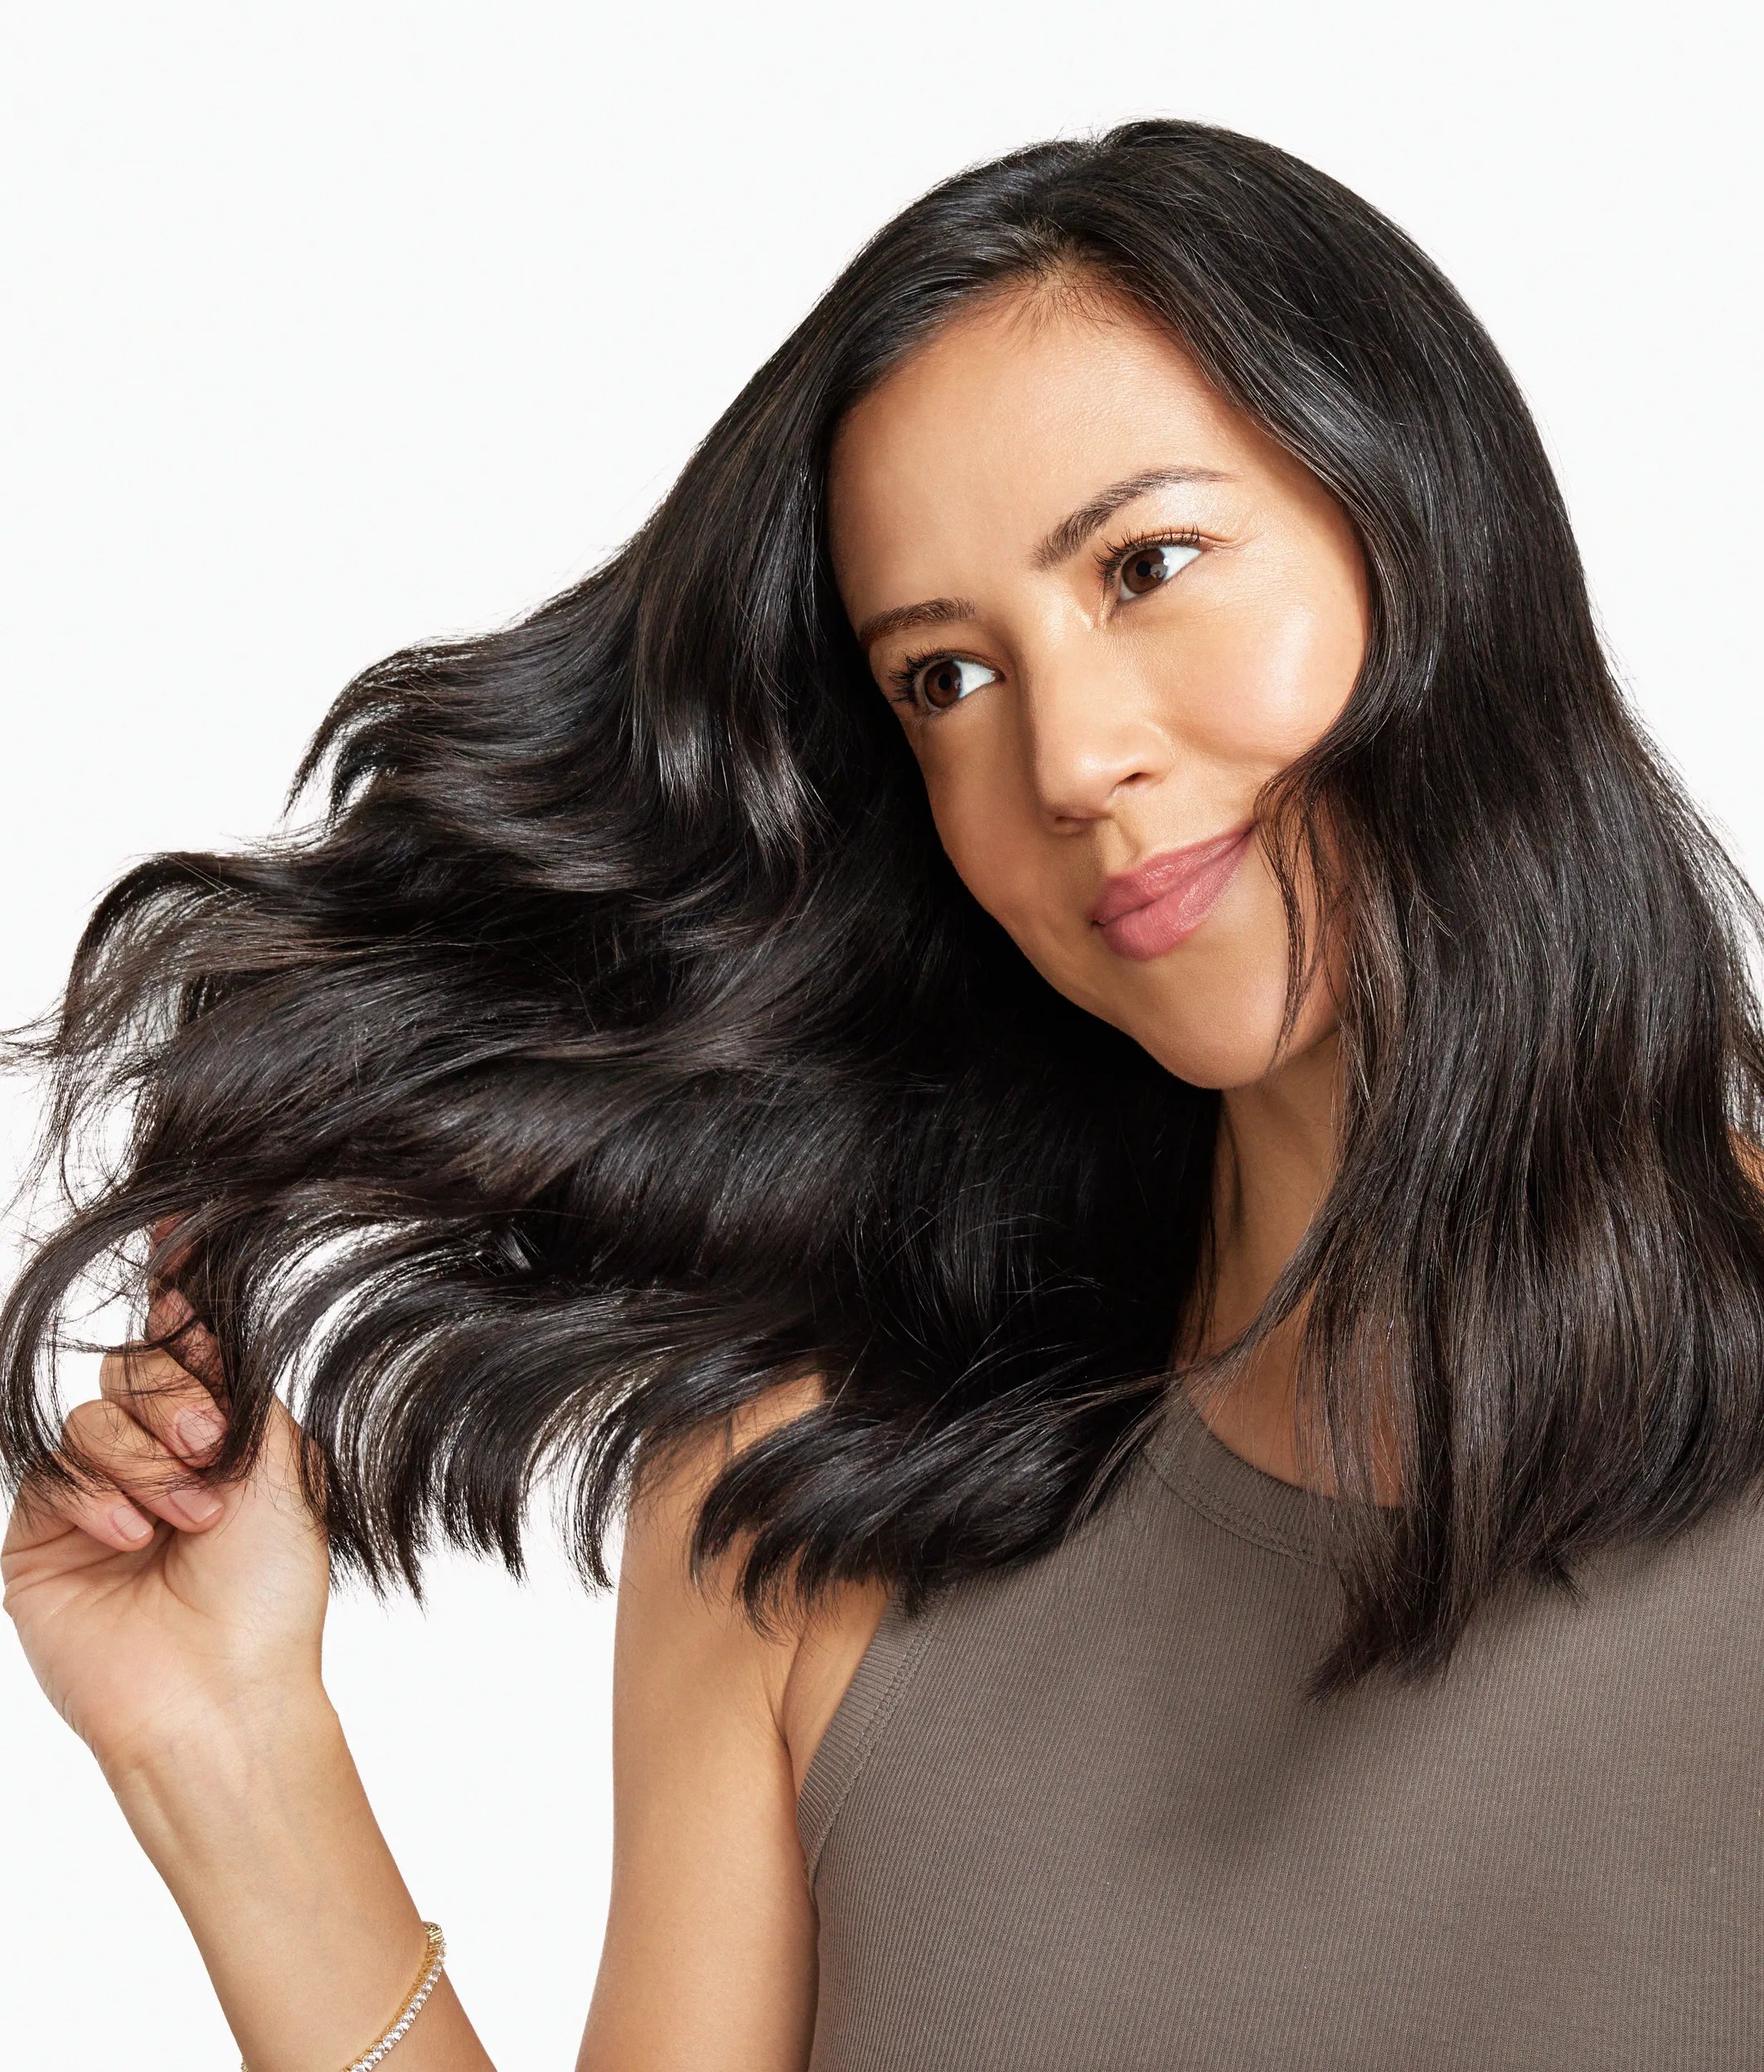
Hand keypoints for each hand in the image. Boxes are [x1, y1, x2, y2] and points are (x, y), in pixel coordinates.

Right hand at [2, 1257, 331, 1786]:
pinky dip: (98, 1493)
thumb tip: (203, 1304)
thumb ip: (240, 1383)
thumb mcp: (282, 1467)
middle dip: (176, 1395)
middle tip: (210, 1448)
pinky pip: (52, 1468)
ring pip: (94, 1410)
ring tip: (187, 1517)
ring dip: (145, 1456)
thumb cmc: (269, 1592)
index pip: (188, 1341)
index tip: (183, 1224)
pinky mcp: (41, 1532)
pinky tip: (135, 1537)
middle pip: (138, 1362)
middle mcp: (155, 1451)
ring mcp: (95, 1490)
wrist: (222, 1693)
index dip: (181, 1284)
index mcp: (221, 1429)